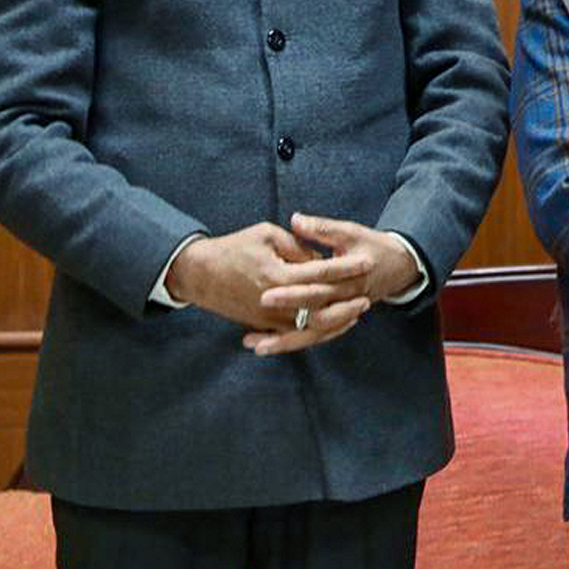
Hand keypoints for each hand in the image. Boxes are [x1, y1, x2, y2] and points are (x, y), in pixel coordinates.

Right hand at [166, 222, 373, 352]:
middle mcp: (276, 301)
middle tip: (369, 295)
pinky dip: (316, 332)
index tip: (367, 261)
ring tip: (356, 314)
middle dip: (347, 300)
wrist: (199, 274)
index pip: (322, 272)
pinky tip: (333, 325)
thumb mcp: (266, 234)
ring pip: (310, 327)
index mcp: (279, 275)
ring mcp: (269, 317)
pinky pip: (295, 334)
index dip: (347, 266)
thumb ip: (297, 245)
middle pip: (321, 305)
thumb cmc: (233, 248)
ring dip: (336, 322)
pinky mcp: (263, 325)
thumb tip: (319, 258)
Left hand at [245, 213, 423, 355]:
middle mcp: (346, 301)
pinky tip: (266, 346)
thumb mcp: (351, 232)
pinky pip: (314, 337)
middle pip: (313, 317)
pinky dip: (291, 343)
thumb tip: (295, 220)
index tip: (266, 293)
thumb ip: (322, 228)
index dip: (292, 292)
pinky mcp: (336, 320)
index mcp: (350, 279)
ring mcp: (342, 314)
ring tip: (254, 345)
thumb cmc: (372, 246)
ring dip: (284, 342)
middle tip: (254, 319)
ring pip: (312, 334)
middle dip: (282, 320)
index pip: (318, 288)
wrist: (398, 266)